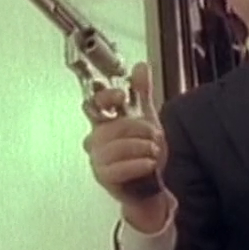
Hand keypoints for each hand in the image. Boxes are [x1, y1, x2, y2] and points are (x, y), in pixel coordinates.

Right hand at [82, 62, 168, 230]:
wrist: (148, 183)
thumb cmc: (142, 150)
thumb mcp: (145, 116)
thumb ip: (141, 91)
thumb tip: (140, 66)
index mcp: (102, 121)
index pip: (93, 103)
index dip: (105, 98)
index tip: (121, 96)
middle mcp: (96, 139)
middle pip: (111, 126)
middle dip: (138, 129)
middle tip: (154, 134)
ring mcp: (97, 158)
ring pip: (116, 147)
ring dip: (141, 147)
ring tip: (153, 151)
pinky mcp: (104, 177)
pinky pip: (117, 169)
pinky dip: (137, 164)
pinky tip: (149, 163)